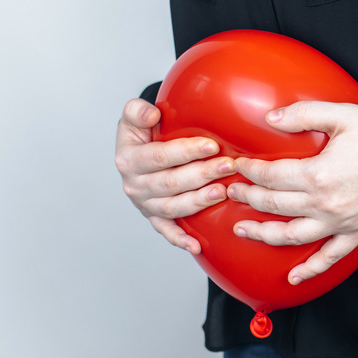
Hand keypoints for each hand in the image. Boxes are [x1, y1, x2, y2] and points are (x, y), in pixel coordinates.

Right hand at [115, 98, 235, 253]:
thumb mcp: (134, 118)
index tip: (212, 145)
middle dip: (202, 174)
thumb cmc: (143, 135)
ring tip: (222, 192)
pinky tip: (197, 246)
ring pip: (173, 207)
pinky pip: (167, 231)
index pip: (160, 156)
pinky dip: (180, 240)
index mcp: (129, 160)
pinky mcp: (155, 218)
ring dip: (199, 201)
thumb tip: (151, 114)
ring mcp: (145, 205)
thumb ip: (137, 111)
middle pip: (171, 183)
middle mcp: (135, 185)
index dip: (186, 151)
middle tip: (229, 166)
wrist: (138, 155)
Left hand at [227, 101, 357, 283]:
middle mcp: (325, 204)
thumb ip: (304, 114)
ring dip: (263, 235)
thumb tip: (271, 118)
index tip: (238, 165)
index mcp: (319, 174)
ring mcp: (342, 223)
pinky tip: (294, 277)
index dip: (249, 170)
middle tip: (231, 192)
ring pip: (292, 237)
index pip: (271, 176)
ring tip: (243, 230)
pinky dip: (311, 270)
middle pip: (274, 206)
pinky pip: (330, 257)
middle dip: (247, 199)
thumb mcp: (344, 115)